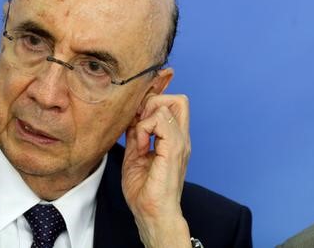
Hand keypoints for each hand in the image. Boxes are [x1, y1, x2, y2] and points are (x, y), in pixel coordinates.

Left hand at [122, 93, 191, 246]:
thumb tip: (133, 118)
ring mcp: (179, 143)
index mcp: (174, 140)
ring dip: (146, 118)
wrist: (152, 214)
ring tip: (139, 140)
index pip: (174, 105)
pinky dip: (144, 128)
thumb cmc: (145, 192)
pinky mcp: (173, 149)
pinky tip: (140, 146)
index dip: (153, 104)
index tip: (137, 121)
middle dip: (154, 102)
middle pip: (179, 100)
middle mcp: (181, 138)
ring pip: (167, 106)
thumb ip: (136, 135)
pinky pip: (159, 121)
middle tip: (140, 123)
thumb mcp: (136, 155)